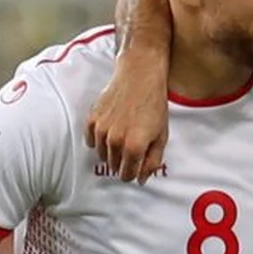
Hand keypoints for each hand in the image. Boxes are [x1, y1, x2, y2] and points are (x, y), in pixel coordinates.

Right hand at [85, 48, 168, 183]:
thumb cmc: (154, 103)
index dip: (132, 174)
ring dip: (111, 152)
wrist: (140, 75)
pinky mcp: (92, 119)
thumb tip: (142, 178)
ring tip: (122, 139)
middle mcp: (115, 140)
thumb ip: (152, 160)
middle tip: (132, 151)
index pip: (127, 174)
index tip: (135, 169)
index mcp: (134, 146)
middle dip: (123, 163)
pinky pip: (90, 141)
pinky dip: (97, 141)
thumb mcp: (161, 135)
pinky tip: (109, 134)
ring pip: (102, 155)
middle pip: (114, 166)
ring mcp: (101, 129)